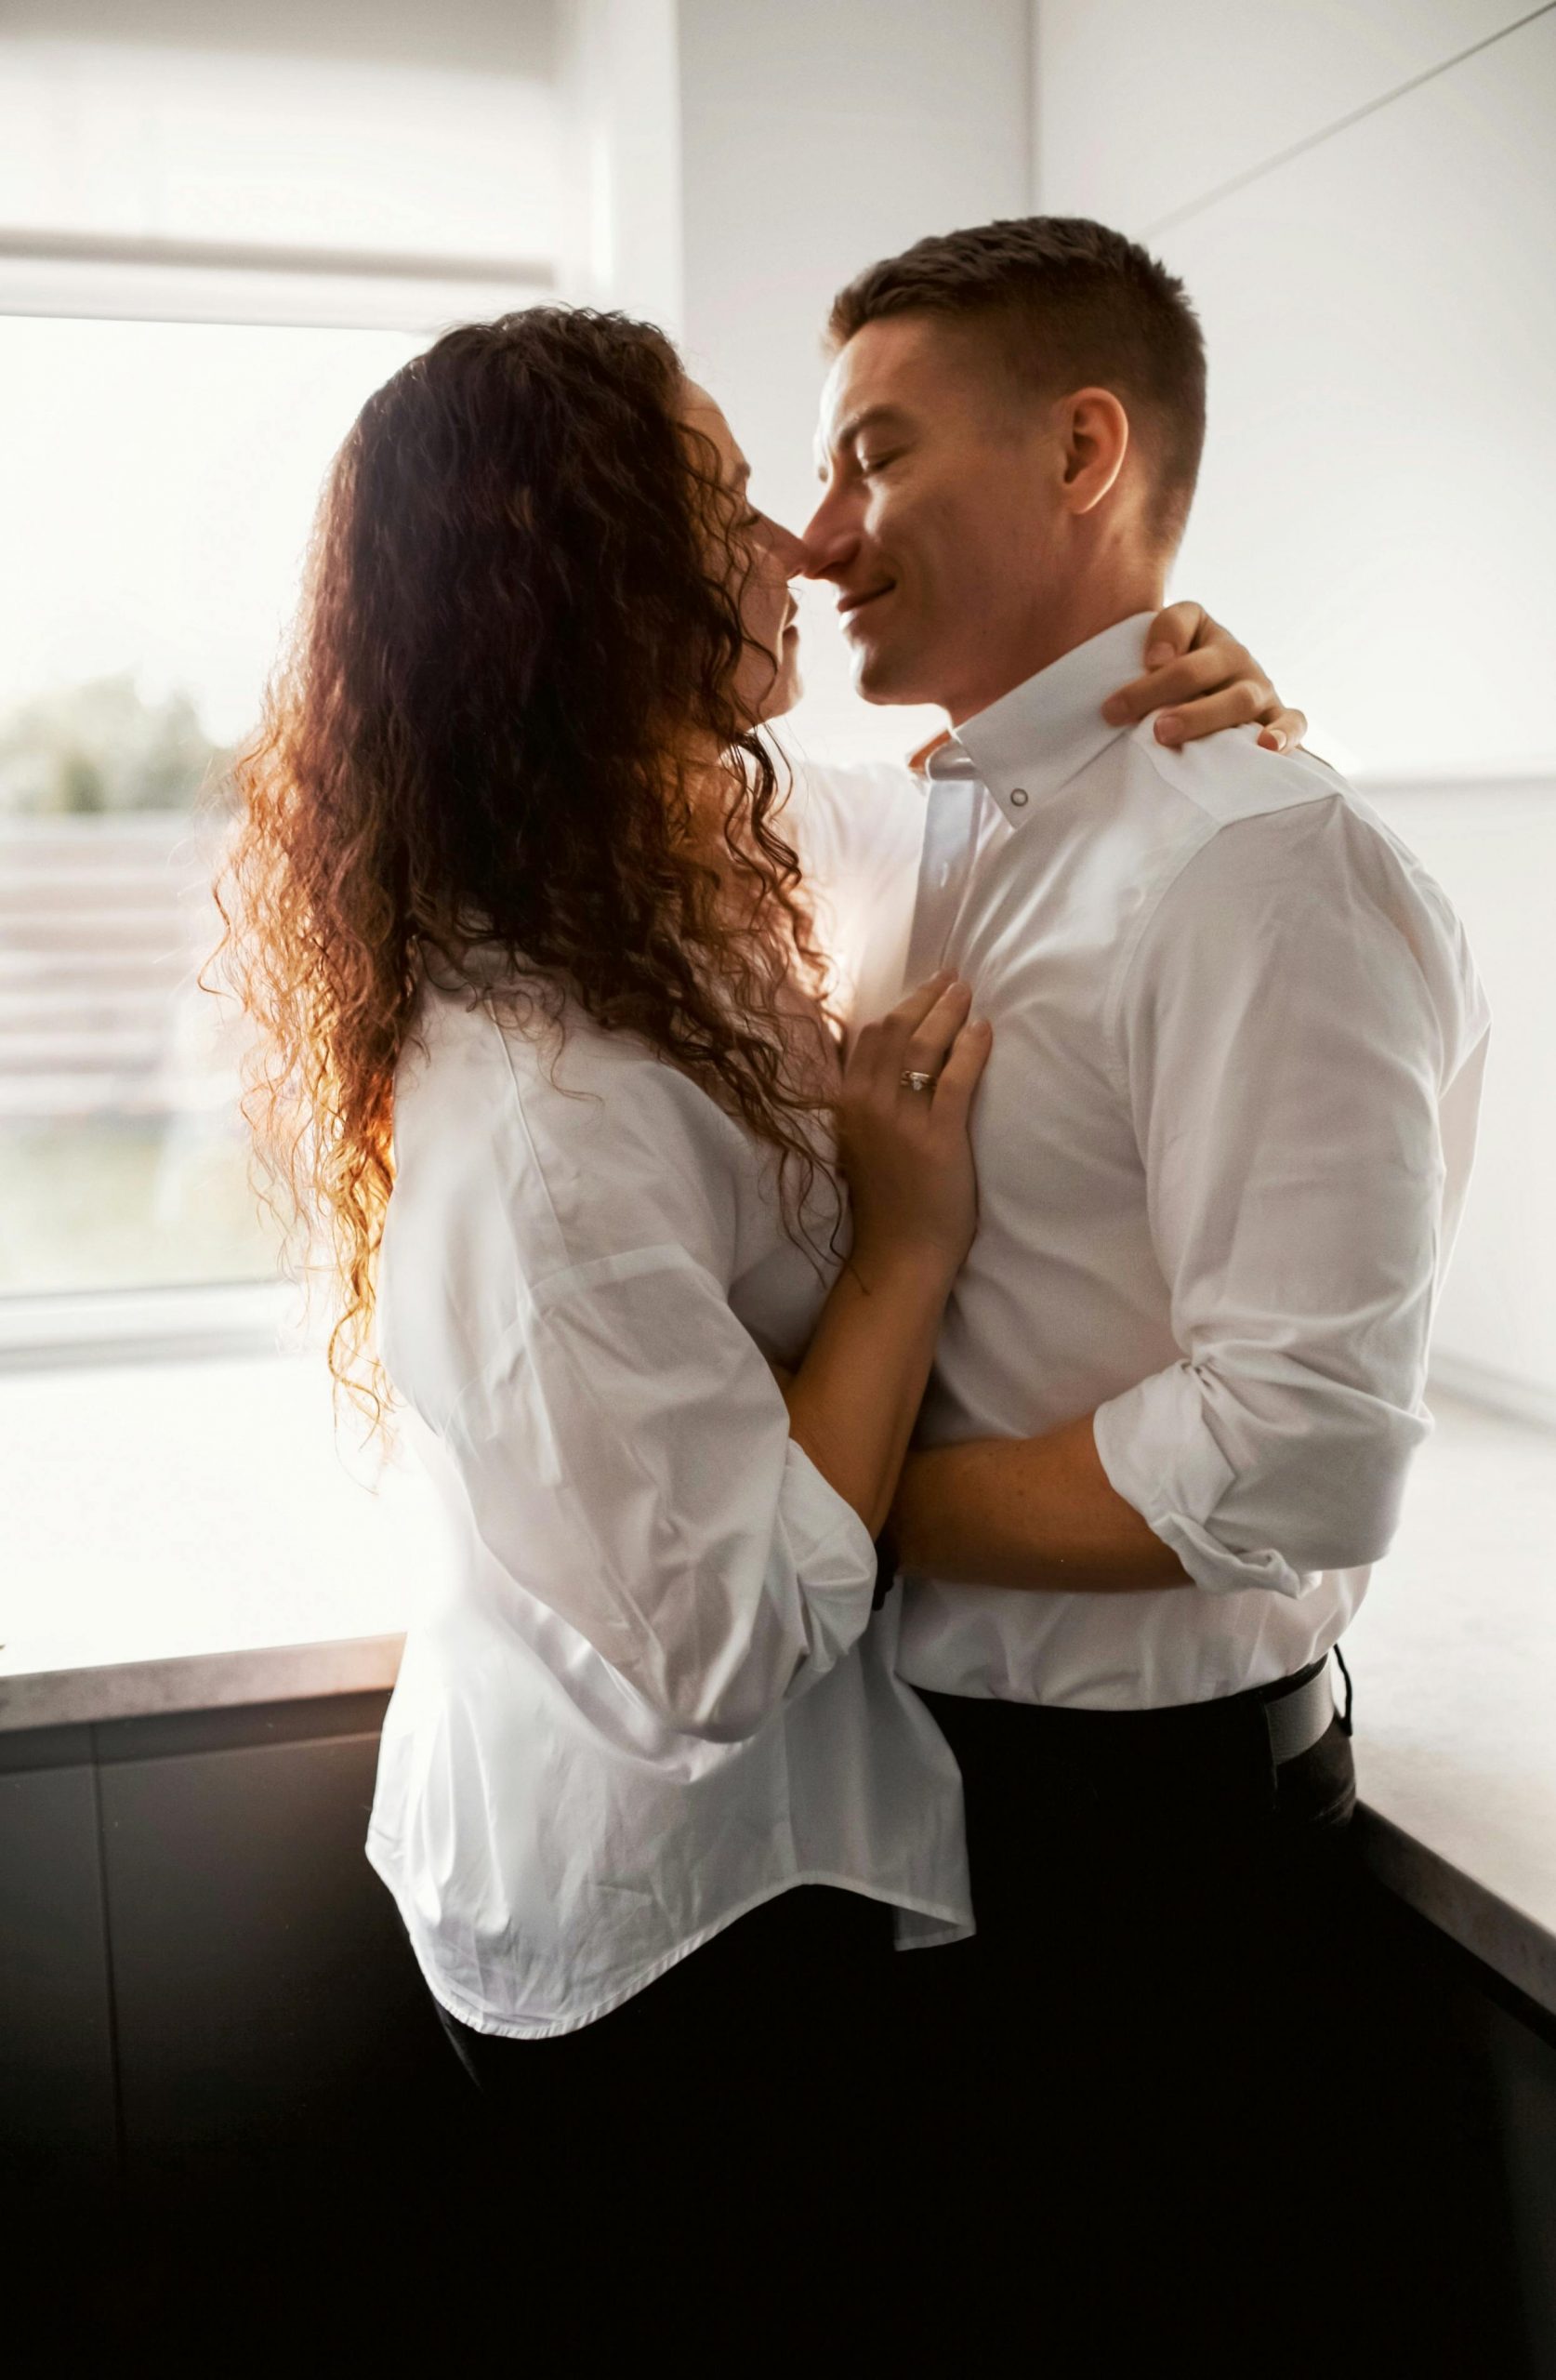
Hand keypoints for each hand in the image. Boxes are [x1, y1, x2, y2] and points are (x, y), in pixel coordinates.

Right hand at [835, 971, 992, 1277]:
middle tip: (951, 979)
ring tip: (968, 993)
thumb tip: (885, 1067)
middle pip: (895, 1030)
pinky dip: (972, 1047)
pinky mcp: (936, 1137)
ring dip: (948, 1012)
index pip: (869, 1037)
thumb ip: (867, 1105)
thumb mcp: (860, 1144)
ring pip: (924, 1046)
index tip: (921, 990)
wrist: (898, 1254)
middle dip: (924, 998)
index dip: (899, 1007)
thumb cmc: (885, 1204)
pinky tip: (985, 1030)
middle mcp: (866, 1105)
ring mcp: (900, 1120)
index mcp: (845, 1105)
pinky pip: (957, 1078)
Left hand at [1101, 601, 1306, 752]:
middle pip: (1205, 672)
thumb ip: (1165, 632)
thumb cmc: (1180, 666)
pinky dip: (1285, 734)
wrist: (1212, 687)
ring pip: (1240, 700)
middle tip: (1154, 728)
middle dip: (1169, 693)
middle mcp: (1236, 658)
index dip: (1153, 663)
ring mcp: (1259, 688)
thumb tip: (1158, 659)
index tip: (1120, 699)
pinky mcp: (1278, 716)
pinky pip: (1294, 722)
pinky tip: (1267, 747)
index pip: (1181, 633)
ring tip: (1173, 736)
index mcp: (1207, 636)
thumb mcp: (1169, 636)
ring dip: (1205, 718)